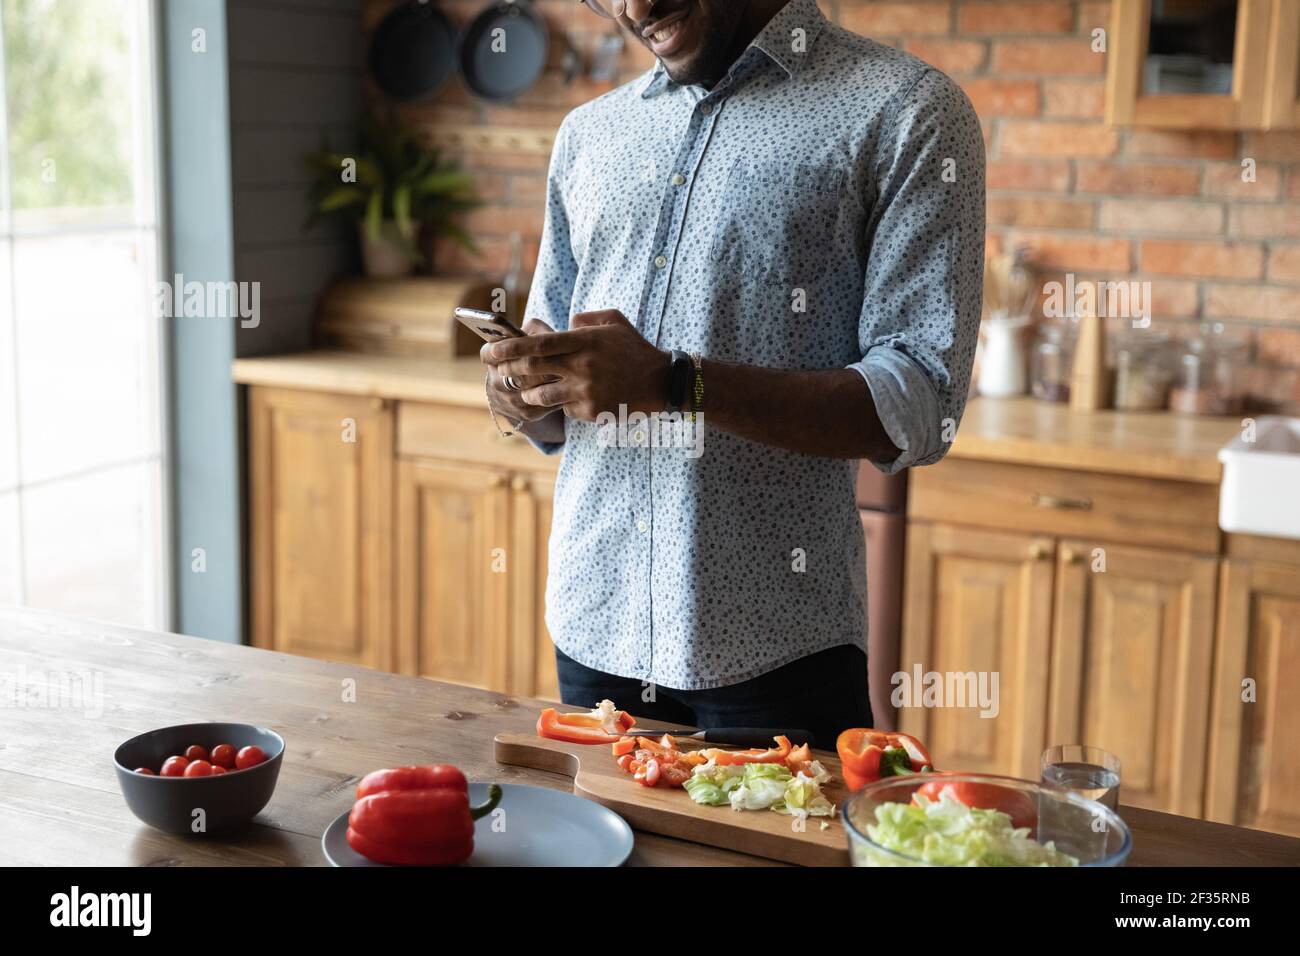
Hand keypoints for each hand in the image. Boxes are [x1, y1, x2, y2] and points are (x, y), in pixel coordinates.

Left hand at [487, 310, 668, 421]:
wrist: (661, 383)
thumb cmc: (634, 349)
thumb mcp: (614, 321)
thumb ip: (584, 319)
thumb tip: (562, 324)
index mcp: (586, 341)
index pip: (540, 343)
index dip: (511, 347)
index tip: (491, 349)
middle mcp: (583, 366)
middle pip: (533, 368)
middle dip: (507, 369)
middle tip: (495, 369)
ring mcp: (587, 391)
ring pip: (541, 395)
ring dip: (527, 392)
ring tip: (522, 389)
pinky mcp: (591, 411)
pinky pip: (563, 409)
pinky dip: (558, 404)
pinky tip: (563, 399)